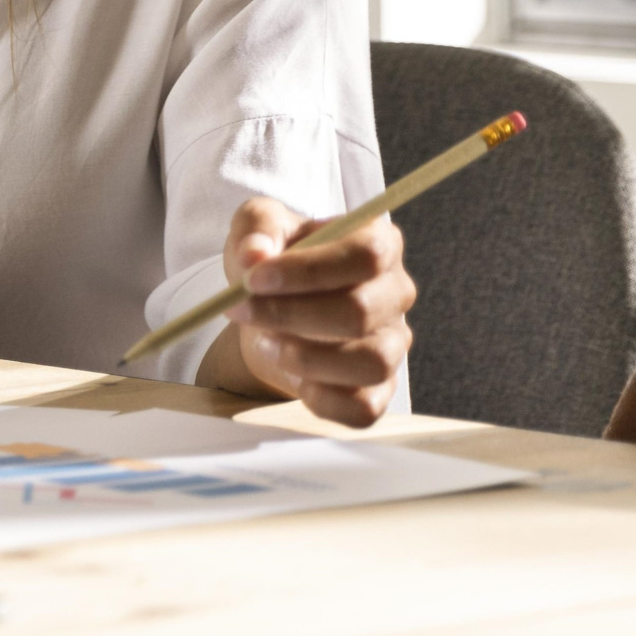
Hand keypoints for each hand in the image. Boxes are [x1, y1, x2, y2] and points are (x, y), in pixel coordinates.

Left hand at [214, 196, 414, 427]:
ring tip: (265, 341)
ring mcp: (393, 344)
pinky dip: (319, 398)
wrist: (270, 312)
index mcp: (379, 244)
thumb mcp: (258, 227)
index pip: (365, 255)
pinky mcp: (380, 389)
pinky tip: (291, 375)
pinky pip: (363, 407)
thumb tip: (255, 254)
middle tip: (240, 310)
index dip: (307, 270)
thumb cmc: (273, 263)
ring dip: (305, 358)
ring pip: (370, 363)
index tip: (253, 278)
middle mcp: (395, 294)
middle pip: (360, 312)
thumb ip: (257, 227)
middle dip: (289, 315)